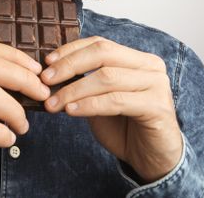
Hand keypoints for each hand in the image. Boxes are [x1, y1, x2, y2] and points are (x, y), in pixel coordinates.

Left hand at [41, 36, 182, 182]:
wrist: (153, 159)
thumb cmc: (125, 128)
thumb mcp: (100, 100)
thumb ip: (84, 84)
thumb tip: (51, 74)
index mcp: (137, 59)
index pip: (100, 44)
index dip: (71, 50)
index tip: (47, 62)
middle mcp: (150, 66)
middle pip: (103, 53)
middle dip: (69, 65)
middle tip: (46, 80)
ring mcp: (156, 84)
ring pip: (107, 77)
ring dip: (74, 90)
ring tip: (53, 103)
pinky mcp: (157, 106)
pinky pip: (116, 101)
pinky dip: (89, 105)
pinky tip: (71, 110)